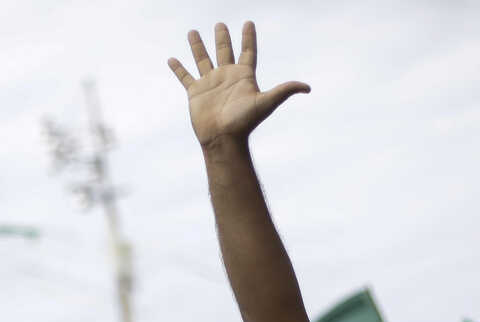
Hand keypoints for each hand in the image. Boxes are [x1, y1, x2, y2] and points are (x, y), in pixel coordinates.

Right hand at [168, 21, 309, 148]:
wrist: (223, 139)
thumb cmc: (244, 122)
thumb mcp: (266, 102)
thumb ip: (285, 91)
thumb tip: (307, 87)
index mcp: (243, 76)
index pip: (247, 52)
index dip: (249, 38)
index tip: (248, 23)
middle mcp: (226, 77)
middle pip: (225, 51)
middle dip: (223, 38)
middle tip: (220, 24)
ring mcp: (210, 84)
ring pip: (202, 59)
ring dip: (198, 46)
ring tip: (193, 32)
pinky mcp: (195, 92)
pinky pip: (185, 77)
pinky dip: (178, 68)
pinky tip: (172, 59)